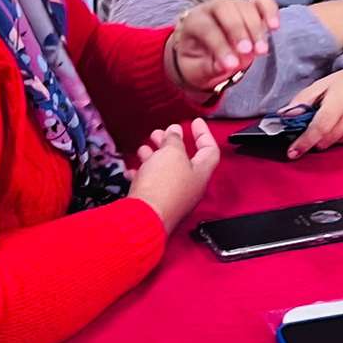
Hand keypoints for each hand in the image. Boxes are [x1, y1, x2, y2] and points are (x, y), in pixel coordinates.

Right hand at [128, 119, 220, 233]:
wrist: (142, 219)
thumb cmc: (162, 186)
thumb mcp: (171, 153)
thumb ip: (175, 140)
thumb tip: (175, 132)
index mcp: (200, 174)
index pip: (209, 150)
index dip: (203, 134)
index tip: (195, 122)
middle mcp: (189, 187)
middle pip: (184, 160)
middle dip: (172, 144)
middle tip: (161, 133)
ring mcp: (171, 198)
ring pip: (165, 172)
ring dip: (155, 156)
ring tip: (144, 147)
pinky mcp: (154, 206)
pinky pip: (151, 186)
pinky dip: (143, 174)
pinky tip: (133, 169)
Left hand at [167, 0, 280, 93]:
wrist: (203, 51)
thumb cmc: (197, 61)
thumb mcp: (195, 70)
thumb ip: (208, 68)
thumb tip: (225, 67)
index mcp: (194, 21)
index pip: (207, 29)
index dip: (220, 47)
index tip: (232, 66)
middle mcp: (213, 7)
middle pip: (226, 10)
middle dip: (239, 31)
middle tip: (249, 53)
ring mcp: (233, 4)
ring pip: (245, 6)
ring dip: (256, 28)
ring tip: (262, 50)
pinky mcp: (250, 6)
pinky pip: (262, 1)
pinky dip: (270, 11)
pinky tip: (274, 27)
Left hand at [285, 60, 342, 158]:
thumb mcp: (326, 82)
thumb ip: (304, 99)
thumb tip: (285, 115)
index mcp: (340, 103)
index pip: (318, 129)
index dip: (304, 142)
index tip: (291, 152)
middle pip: (325, 140)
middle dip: (314, 138)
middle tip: (311, 127)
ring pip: (336, 142)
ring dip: (330, 135)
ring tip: (336, 116)